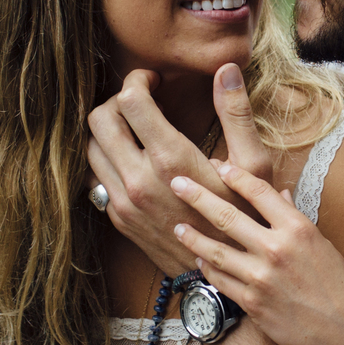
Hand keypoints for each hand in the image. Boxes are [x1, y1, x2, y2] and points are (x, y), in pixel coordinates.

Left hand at [87, 66, 275, 276]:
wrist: (222, 275)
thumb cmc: (245, 218)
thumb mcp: (252, 165)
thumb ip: (236, 113)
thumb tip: (227, 69)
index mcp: (170, 159)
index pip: (128, 101)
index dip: (138, 80)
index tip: (154, 82)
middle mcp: (138, 179)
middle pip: (100, 119)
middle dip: (118, 101)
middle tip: (142, 102)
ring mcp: (123, 201)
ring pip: (91, 147)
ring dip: (109, 130)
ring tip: (135, 129)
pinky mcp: (118, 218)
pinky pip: (94, 176)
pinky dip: (106, 159)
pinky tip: (130, 159)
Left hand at [170, 158, 343, 344]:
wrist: (343, 334)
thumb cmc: (340, 288)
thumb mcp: (324, 246)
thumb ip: (296, 219)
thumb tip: (280, 195)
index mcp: (298, 229)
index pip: (259, 191)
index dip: (235, 176)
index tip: (217, 166)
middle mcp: (276, 249)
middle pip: (226, 215)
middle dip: (197, 196)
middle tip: (177, 182)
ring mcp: (261, 277)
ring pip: (215, 251)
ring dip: (192, 237)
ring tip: (177, 226)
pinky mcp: (252, 302)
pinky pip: (220, 281)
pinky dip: (207, 268)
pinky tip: (198, 259)